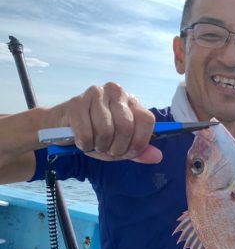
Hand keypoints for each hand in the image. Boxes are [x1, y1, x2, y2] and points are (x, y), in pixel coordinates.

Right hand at [47, 82, 161, 162]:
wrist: (63, 127)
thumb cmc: (96, 134)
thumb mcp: (120, 145)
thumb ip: (138, 151)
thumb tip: (157, 157)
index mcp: (131, 101)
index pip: (146, 120)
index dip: (139, 142)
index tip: (129, 152)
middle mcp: (116, 92)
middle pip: (126, 127)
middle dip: (118, 148)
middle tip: (108, 150)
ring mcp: (96, 94)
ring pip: (106, 131)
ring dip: (100, 146)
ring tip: (95, 144)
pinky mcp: (76, 102)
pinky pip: (86, 133)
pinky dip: (85, 144)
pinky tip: (82, 141)